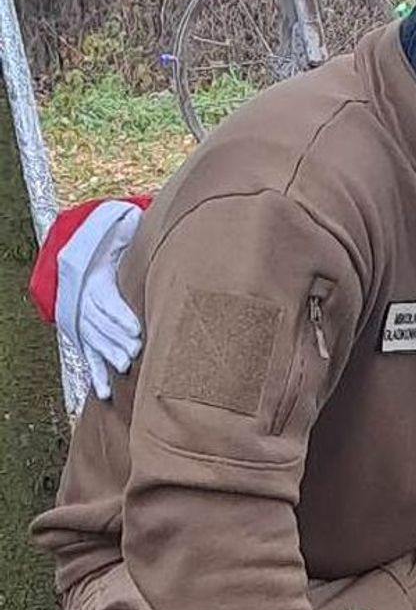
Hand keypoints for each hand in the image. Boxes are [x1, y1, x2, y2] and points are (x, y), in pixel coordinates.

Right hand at [57, 205, 144, 401]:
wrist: (82, 262)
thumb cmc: (110, 249)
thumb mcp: (116, 235)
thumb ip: (127, 231)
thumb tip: (139, 217)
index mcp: (94, 281)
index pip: (105, 301)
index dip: (119, 316)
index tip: (135, 329)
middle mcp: (84, 304)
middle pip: (99, 325)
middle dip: (116, 340)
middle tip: (135, 353)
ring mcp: (84, 323)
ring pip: (94, 342)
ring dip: (108, 356)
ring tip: (125, 368)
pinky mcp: (87, 337)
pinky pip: (89, 358)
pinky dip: (95, 375)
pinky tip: (102, 392)